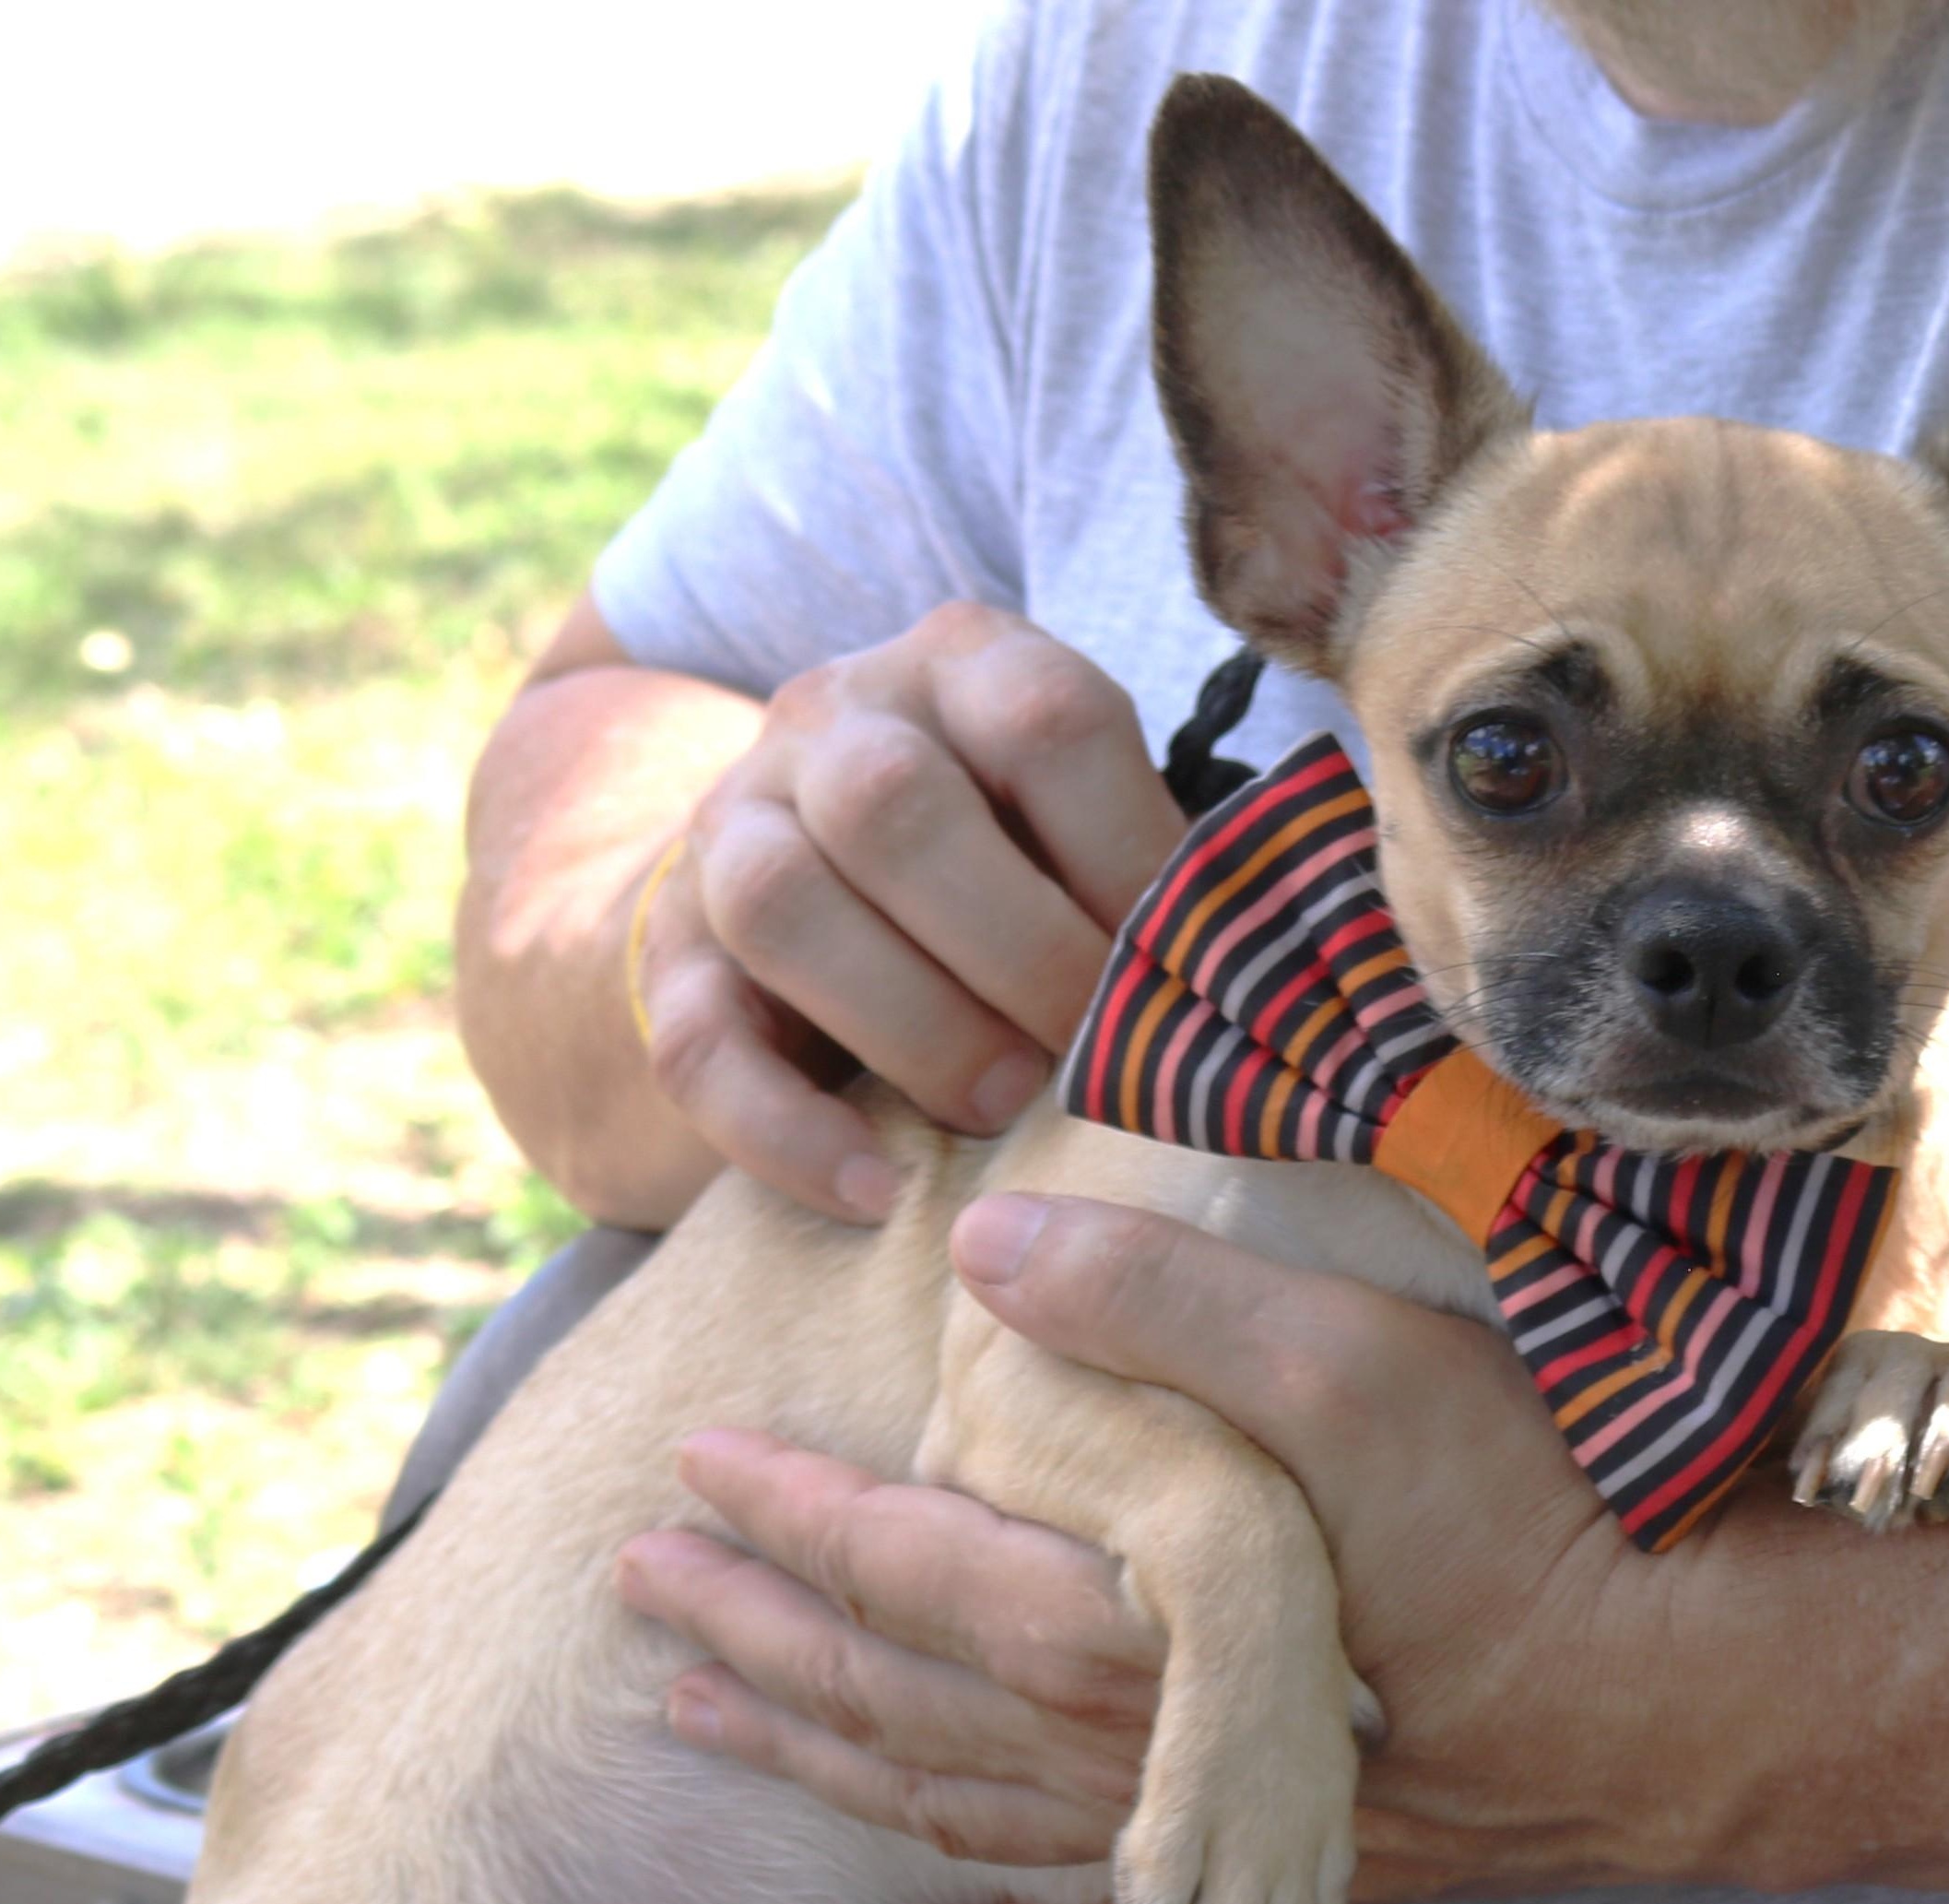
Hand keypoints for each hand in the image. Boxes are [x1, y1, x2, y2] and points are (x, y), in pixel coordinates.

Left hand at [614, 1192, 1766, 1903]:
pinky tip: (974, 1901)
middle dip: (754, 1650)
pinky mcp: (1282, 1873)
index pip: (904, 1579)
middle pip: (892, 1711)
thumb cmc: (1536, 1523)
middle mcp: (1132, 1762)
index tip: (690, 1471)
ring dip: (830, 1767)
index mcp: (1123, 1637)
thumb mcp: (1356, 1366)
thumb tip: (993, 1250)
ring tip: (720, 1728)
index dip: (788, 1524)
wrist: (1704, 1703)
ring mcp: (1202, 1838)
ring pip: (961, 1819)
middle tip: (638, 1599)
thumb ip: (1167, 1300)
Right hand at [629, 604, 1185, 1220]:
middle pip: (891, 805)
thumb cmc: (1015, 874)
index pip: (1045, 717)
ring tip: (1000, 1112)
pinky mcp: (668, 959)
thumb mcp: (1087, 830)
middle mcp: (833, 720)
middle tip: (1092, 1057)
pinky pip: (698, 1043)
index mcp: (967, 665)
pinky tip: (879, 1193)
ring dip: (910, 1024)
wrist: (812, 898)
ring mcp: (731, 828)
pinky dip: (789, 1133)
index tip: (1187, 974)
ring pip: (778, 901)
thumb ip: (1159, 877)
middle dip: (1016, 950)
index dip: (1128, 855)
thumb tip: (1279, 994)